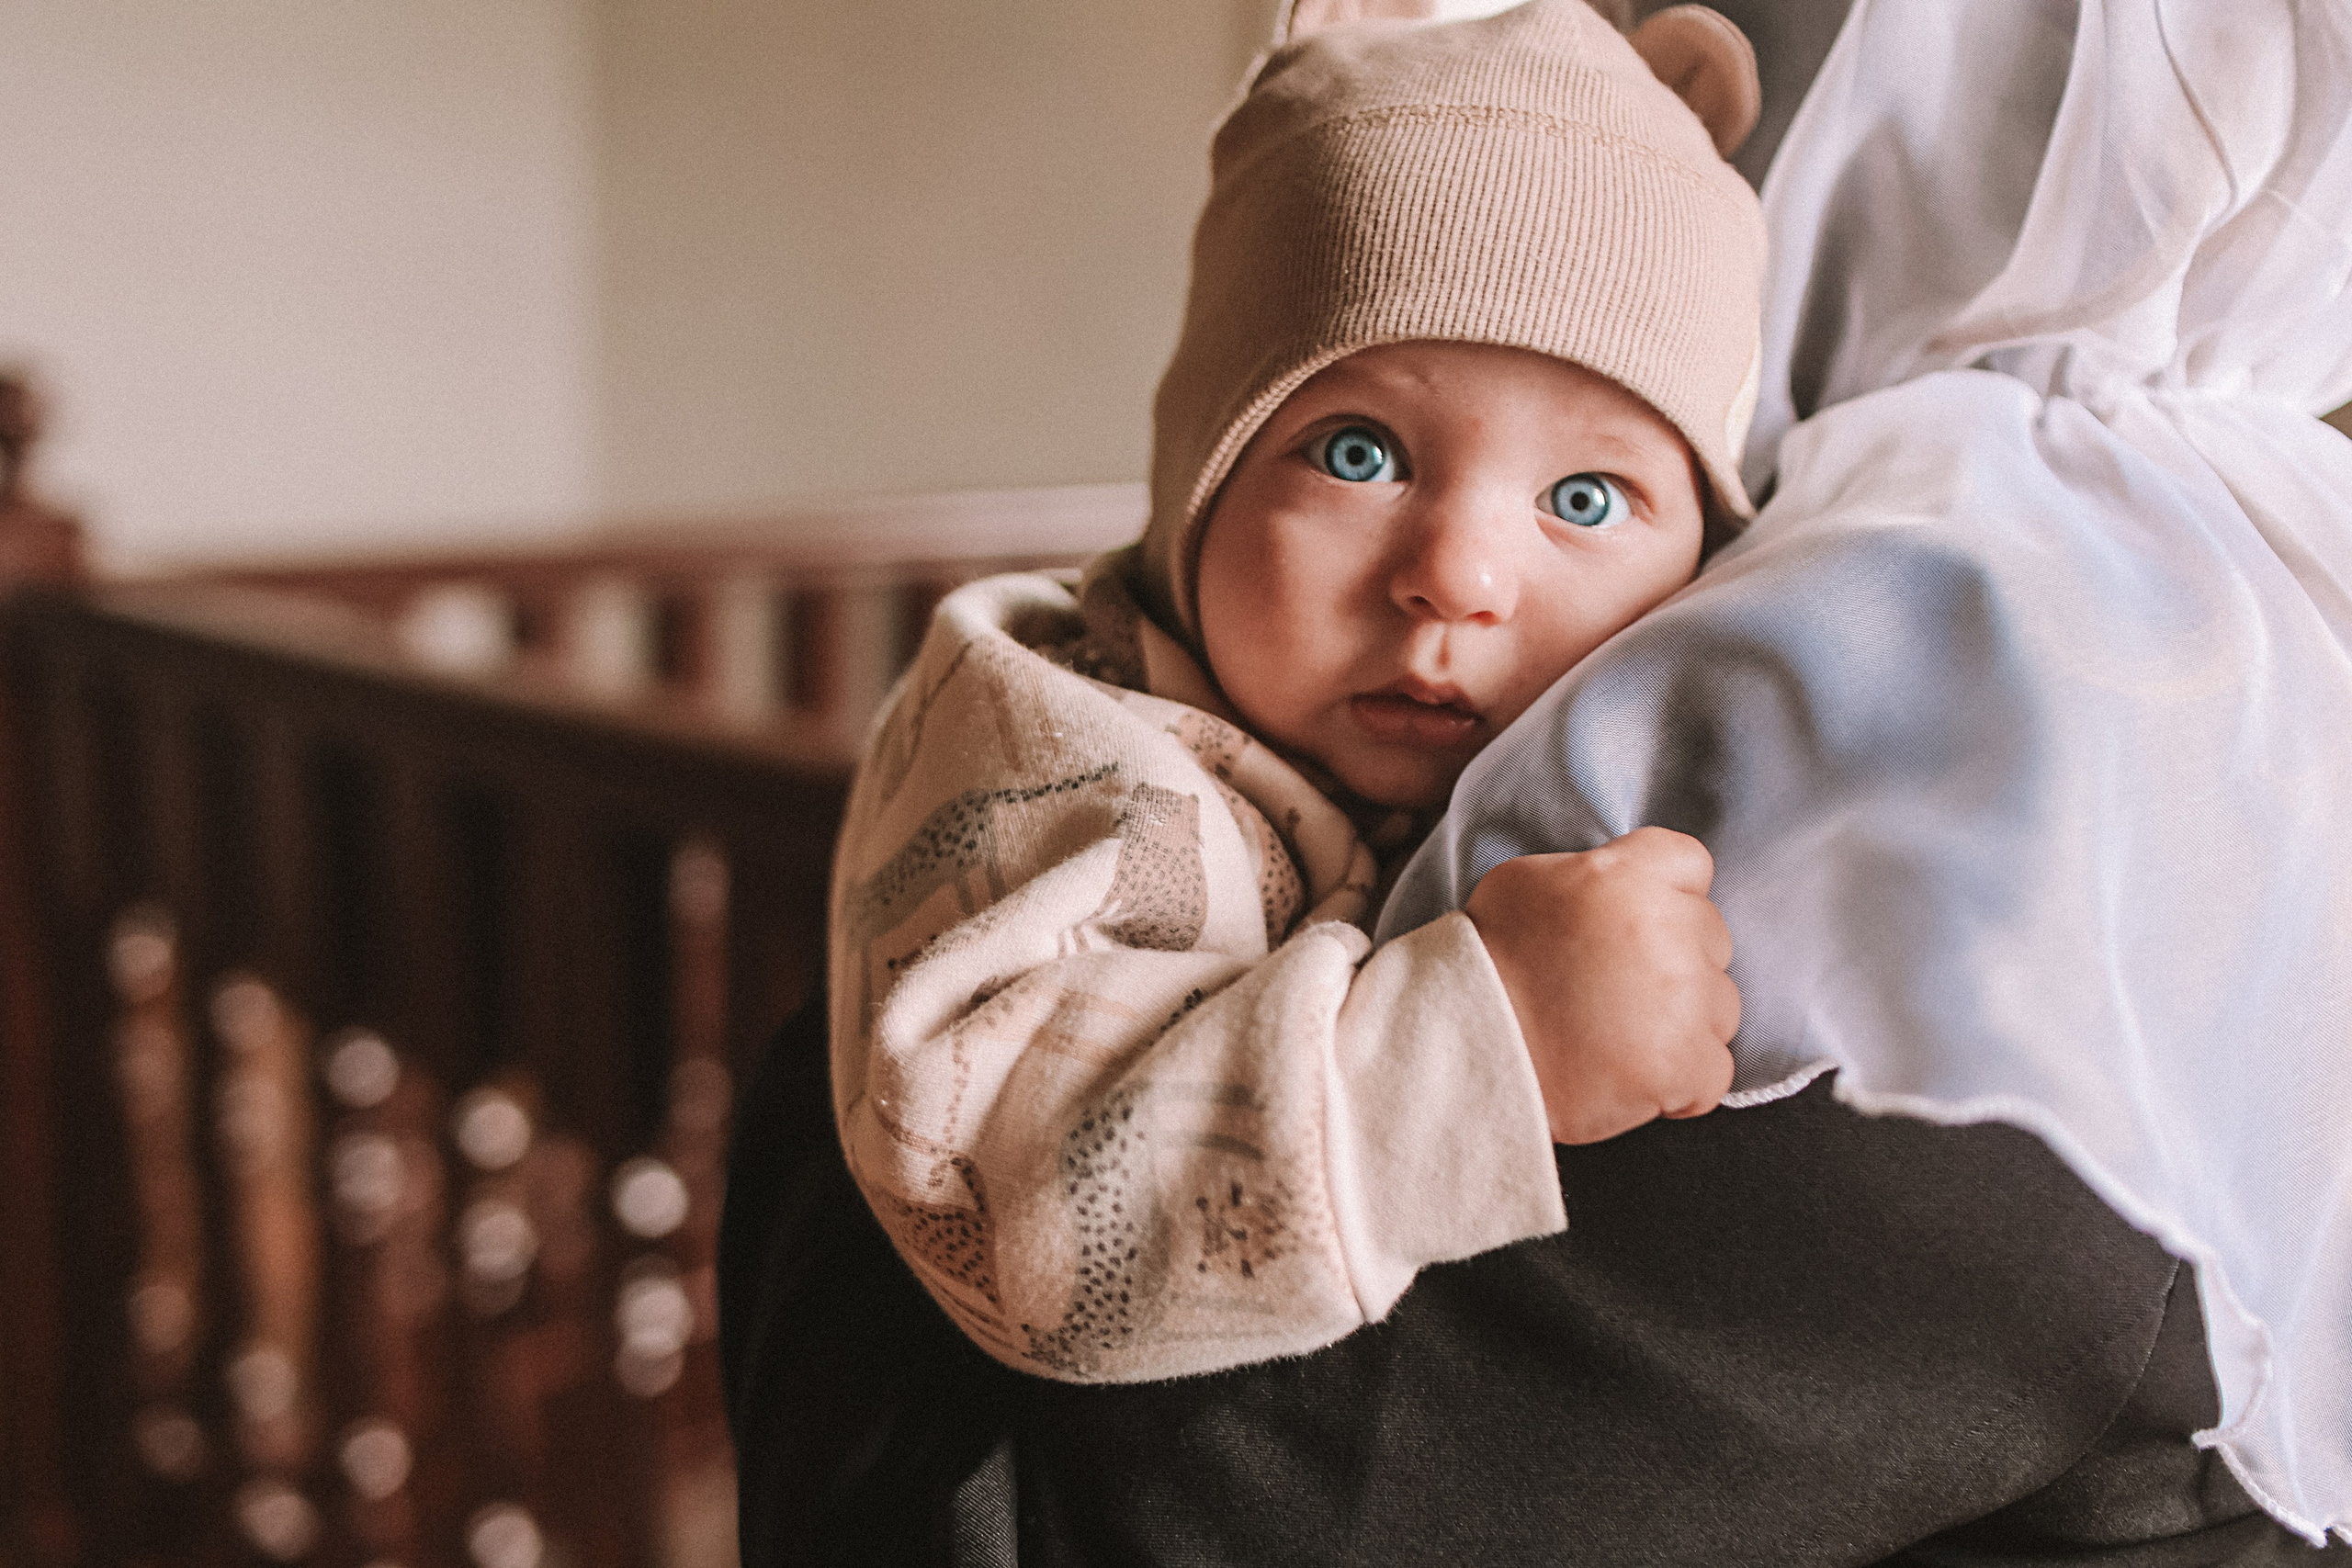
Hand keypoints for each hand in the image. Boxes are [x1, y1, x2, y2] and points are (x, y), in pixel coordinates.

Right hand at [1464, 826, 1739, 1144]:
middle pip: (1712, 938)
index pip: (1691, 864)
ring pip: (1721, 1006)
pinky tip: (1633, 1075)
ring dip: (1683, 1023)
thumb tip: (1629, 882)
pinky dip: (1683, 1082)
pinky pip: (1714, 1072)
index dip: (1667, 896)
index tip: (1633, 927)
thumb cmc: (1489, 963)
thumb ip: (1593, 871)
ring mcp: (1682, 999)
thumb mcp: (1526, 881)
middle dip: (1676, 963)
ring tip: (1619, 1037)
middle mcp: (1665, 927)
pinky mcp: (1681, 1065)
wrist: (1463, 1046)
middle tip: (1616, 990)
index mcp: (1626, 874)